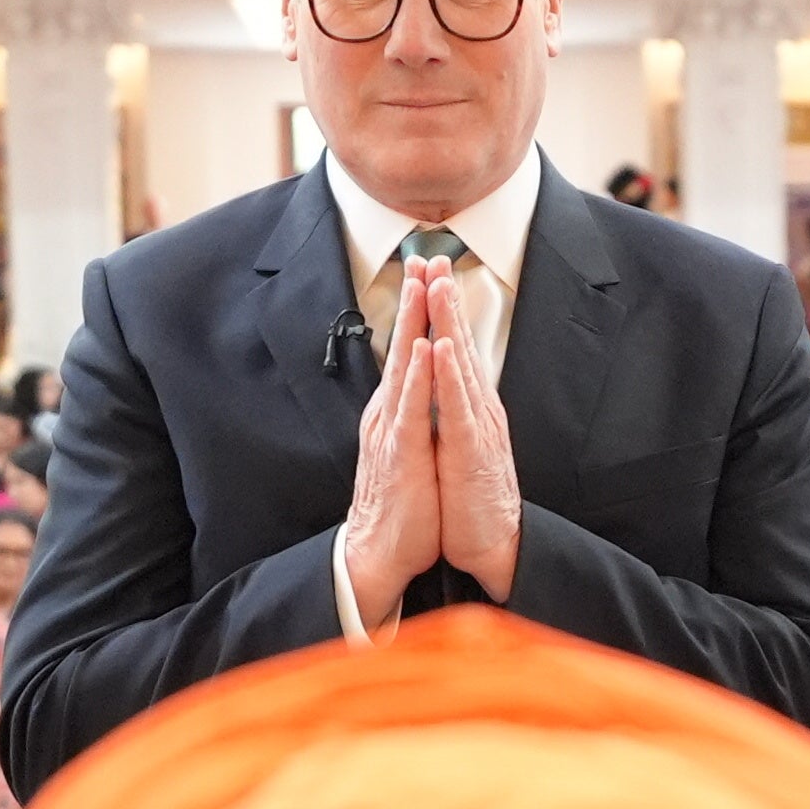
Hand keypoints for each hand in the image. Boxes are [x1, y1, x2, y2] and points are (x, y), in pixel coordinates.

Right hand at [337, 271, 444, 631]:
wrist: (379, 552)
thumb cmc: (401, 506)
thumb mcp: (410, 450)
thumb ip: (415, 417)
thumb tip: (423, 392)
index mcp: (396, 412)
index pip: (408, 352)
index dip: (419, 312)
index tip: (429, 273)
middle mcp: (389, 413)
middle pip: (404, 346)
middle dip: (415, 300)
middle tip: (424, 256)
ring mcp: (391, 430)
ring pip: (404, 366)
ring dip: (414, 323)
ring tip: (421, 285)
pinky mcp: (399, 452)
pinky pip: (409, 407)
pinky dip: (415, 376)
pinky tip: (421, 348)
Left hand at [422, 262, 524, 598]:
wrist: (492, 544)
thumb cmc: (471, 499)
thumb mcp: (458, 444)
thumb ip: (452, 412)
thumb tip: (442, 385)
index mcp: (469, 408)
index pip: (455, 349)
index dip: (442, 310)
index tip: (428, 272)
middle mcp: (477, 409)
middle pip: (461, 345)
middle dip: (447, 300)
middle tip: (435, 257)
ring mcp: (477, 427)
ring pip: (463, 366)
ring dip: (451, 323)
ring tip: (441, 286)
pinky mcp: (472, 451)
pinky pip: (459, 407)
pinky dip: (451, 375)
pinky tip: (444, 347)